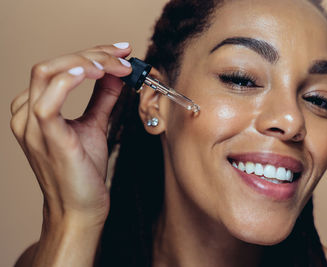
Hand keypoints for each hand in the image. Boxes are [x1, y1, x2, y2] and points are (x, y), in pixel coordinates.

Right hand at [10, 43, 131, 225]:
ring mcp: (31, 126)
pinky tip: (94, 74)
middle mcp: (26, 113)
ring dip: (86, 62)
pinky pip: (47, 101)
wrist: (80, 208)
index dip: (91, 54)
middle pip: (53, 64)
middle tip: (124, 56)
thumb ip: (101, 98)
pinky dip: (69, 81)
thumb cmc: (83, 170)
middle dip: (92, 54)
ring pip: (48, 73)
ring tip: (116, 66)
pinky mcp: (44, 138)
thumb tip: (114, 73)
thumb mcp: (94, 125)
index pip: (59, 68)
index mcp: (35, 109)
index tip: (122, 53)